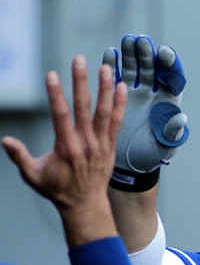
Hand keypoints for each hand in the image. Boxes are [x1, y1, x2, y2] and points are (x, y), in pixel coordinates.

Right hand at [2, 56, 126, 214]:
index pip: (60, 116)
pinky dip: (120, 105)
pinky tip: (122, 87)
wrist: (85, 205)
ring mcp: (101, 144)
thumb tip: (5, 141)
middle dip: (81, 82)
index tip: (52, 75)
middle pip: (84, 108)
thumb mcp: (33, 175)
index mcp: (66, 148)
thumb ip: (20, 157)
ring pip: (104, 112)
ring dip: (105, 89)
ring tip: (105, 67)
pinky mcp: (111, 146)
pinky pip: (117, 122)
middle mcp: (86, 143)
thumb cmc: (57, 189)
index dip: (56, 95)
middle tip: (80, 60)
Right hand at [104, 34, 188, 191]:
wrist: (133, 162)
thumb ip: (173, 131)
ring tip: (126, 42)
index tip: (164, 55)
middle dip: (147, 55)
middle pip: (152, 69)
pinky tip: (109, 54)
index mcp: (168, 103)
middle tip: (140, 42)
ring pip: (134, 69)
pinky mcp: (119, 97)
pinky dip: (113, 66)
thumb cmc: (154, 153)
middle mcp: (153, 94)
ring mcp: (136, 94)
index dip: (170, 65)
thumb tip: (181, 117)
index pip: (173, 78)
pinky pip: (116, 78)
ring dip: (130, 55)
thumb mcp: (166, 145)